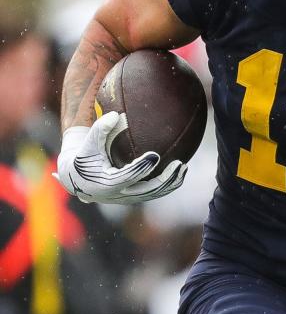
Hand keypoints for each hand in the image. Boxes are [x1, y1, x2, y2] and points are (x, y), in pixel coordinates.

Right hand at [55, 111, 186, 203]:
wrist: (75, 177)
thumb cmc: (83, 155)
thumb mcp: (87, 142)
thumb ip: (99, 129)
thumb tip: (115, 115)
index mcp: (105, 184)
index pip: (127, 177)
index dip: (141, 168)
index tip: (155, 155)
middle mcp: (117, 195)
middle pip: (146, 191)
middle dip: (164, 179)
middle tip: (179, 164)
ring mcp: (127, 198)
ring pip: (153, 194)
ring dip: (170, 183)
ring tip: (183, 167)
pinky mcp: (133, 196)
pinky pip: (153, 192)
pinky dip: (167, 184)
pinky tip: (179, 170)